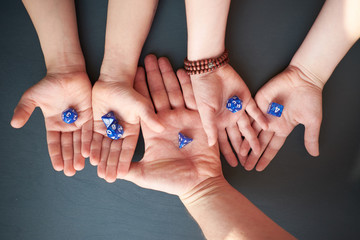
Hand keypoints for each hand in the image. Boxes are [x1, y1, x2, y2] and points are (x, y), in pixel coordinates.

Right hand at [11, 71, 92, 175]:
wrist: (66, 72)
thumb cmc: (49, 84)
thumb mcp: (32, 97)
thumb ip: (24, 110)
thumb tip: (14, 124)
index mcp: (53, 124)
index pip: (54, 143)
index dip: (56, 155)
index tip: (58, 167)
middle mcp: (67, 125)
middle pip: (68, 146)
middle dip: (69, 159)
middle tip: (71, 172)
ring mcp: (79, 121)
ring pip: (79, 141)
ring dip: (79, 154)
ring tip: (80, 167)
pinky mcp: (90, 116)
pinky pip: (89, 131)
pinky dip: (88, 142)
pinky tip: (89, 153)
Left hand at [90, 59, 163, 182]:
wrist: (114, 80)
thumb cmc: (130, 92)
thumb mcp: (142, 106)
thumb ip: (149, 117)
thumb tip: (162, 127)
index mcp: (131, 131)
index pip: (127, 149)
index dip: (124, 161)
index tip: (120, 174)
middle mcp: (119, 132)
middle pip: (114, 151)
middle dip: (111, 164)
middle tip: (107, 177)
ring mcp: (107, 128)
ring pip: (102, 146)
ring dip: (100, 158)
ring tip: (97, 171)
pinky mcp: (95, 123)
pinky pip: (91, 137)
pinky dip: (90, 146)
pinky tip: (88, 156)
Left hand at [123, 55, 221, 195]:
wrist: (198, 184)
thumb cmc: (172, 181)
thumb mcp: (144, 174)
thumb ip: (127, 168)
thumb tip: (105, 169)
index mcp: (154, 131)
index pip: (144, 106)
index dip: (139, 89)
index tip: (132, 73)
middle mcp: (167, 123)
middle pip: (158, 95)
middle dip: (153, 77)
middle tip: (147, 58)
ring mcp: (183, 120)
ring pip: (174, 93)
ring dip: (168, 76)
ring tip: (162, 59)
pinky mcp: (198, 120)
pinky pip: (191, 99)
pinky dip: (187, 85)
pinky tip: (181, 71)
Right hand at [190, 65, 267, 166]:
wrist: (210, 70)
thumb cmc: (202, 90)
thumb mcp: (204, 111)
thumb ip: (209, 128)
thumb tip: (210, 146)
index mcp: (216, 121)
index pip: (223, 141)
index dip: (228, 152)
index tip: (234, 164)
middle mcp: (228, 117)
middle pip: (237, 137)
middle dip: (242, 149)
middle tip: (248, 162)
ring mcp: (238, 109)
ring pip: (248, 127)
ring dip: (253, 138)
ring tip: (259, 150)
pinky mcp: (246, 99)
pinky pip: (255, 111)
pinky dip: (261, 119)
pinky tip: (267, 128)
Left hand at [241, 66, 322, 170]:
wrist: (304, 78)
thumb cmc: (310, 98)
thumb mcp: (312, 121)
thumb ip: (310, 137)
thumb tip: (314, 154)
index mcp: (283, 128)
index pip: (271, 147)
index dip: (265, 158)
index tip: (258, 168)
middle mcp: (271, 123)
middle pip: (259, 142)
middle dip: (252, 155)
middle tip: (245, 166)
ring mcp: (263, 113)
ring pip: (251, 131)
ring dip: (246, 143)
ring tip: (239, 155)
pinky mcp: (258, 102)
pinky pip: (249, 115)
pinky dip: (243, 125)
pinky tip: (237, 134)